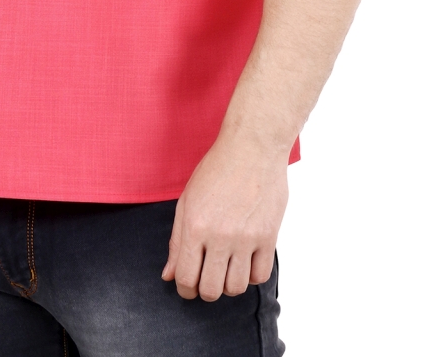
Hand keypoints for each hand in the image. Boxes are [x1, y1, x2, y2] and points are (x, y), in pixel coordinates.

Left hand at [162, 136, 288, 301]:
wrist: (252, 147)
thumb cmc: (217, 170)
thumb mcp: (187, 201)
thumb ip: (176, 241)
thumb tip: (169, 275)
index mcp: (194, 226)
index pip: (185, 278)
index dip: (185, 289)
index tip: (189, 285)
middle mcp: (219, 235)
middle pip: (210, 290)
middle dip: (206, 290)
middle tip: (208, 277)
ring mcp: (246, 237)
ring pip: (236, 288)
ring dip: (229, 284)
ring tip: (228, 267)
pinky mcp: (268, 236)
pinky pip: (259, 276)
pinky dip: (251, 275)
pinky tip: (246, 260)